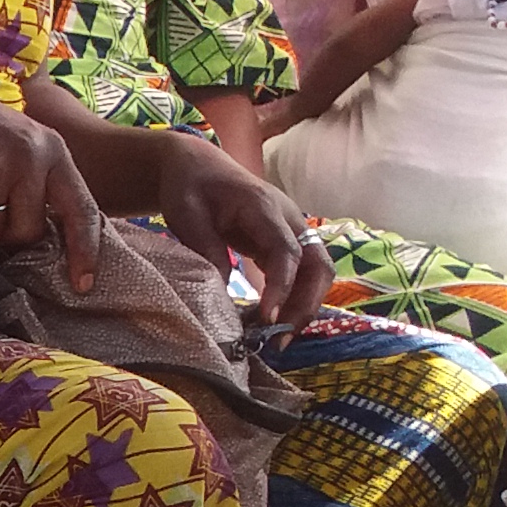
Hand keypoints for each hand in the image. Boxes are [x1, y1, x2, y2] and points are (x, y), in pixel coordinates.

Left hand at [153, 135, 330, 326]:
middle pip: (319, 264)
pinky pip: (305, 273)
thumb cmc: (190, 188)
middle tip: (279, 340)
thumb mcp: (187, 216)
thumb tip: (224, 292)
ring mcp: (293, 229)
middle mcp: (289, 218)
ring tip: (278, 339)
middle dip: (306, 304)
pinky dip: (297, 298)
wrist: (199, 165)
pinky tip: (275, 323)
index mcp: (264, 207)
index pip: (286, 252)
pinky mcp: (287, 242)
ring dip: (306, 305)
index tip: (268, 319)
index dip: (282, 287)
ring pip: (319, 271)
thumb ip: (207, 250)